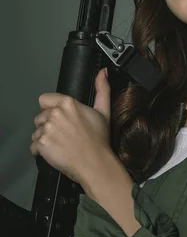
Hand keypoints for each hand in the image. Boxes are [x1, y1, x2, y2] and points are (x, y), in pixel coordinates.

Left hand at [31, 68, 111, 183]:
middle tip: (63, 134)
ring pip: (37, 131)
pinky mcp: (42, 144)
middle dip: (48, 124)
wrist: (95, 163)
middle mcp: (55, 114)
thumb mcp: (103, 111)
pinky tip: (54, 151)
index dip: (51, 109)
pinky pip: (33, 145)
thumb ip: (102, 89)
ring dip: (45, 137)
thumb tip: (103, 72)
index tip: (61, 118)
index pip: (44, 100)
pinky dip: (41, 150)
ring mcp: (47, 129)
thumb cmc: (99, 140)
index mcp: (68, 103)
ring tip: (60, 144)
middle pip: (40, 116)